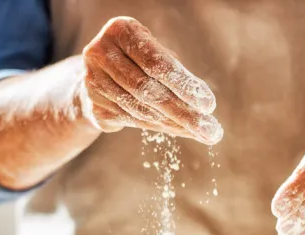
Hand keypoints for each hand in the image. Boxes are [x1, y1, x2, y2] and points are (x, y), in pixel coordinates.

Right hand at [78, 16, 222, 143]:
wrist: (99, 76)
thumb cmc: (139, 60)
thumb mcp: (156, 54)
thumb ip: (177, 73)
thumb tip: (204, 105)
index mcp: (120, 31)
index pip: (156, 62)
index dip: (184, 85)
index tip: (210, 105)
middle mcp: (100, 53)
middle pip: (148, 89)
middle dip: (184, 112)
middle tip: (212, 130)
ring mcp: (92, 81)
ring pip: (141, 109)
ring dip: (176, 124)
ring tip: (202, 133)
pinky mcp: (94, 107)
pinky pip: (133, 121)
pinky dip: (162, 128)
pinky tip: (182, 131)